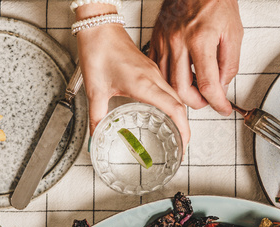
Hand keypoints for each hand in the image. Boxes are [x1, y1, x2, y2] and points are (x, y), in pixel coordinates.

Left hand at [76, 24, 190, 147]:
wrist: (99, 28)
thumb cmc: (98, 51)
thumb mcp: (95, 90)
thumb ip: (97, 117)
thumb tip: (96, 136)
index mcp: (144, 83)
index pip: (174, 109)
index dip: (183, 130)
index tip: (183, 145)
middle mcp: (153, 77)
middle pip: (179, 105)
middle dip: (184, 127)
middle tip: (181, 145)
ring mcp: (154, 72)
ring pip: (175, 96)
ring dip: (179, 115)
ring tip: (175, 133)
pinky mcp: (150, 68)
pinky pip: (167, 88)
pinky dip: (171, 104)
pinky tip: (163, 112)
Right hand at [149, 0, 242, 114]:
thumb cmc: (215, 2)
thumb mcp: (234, 33)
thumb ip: (229, 64)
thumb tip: (222, 87)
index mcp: (200, 40)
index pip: (208, 84)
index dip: (217, 103)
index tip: (223, 108)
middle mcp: (179, 42)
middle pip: (182, 89)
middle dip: (197, 103)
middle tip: (208, 101)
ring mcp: (164, 41)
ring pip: (166, 82)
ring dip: (181, 94)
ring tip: (195, 91)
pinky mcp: (156, 39)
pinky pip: (157, 69)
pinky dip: (167, 80)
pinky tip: (179, 78)